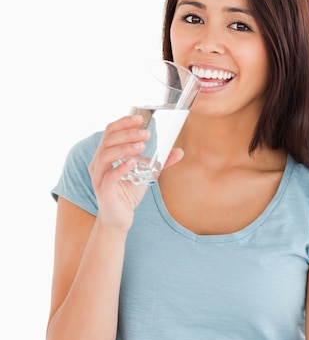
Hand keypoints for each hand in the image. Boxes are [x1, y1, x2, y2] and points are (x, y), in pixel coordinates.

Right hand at [89, 115, 182, 230]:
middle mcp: (98, 163)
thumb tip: (180, 151)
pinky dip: (121, 168)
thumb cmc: (128, 193)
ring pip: (105, 155)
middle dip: (127, 133)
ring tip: (141, 146)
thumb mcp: (146, 174)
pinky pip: (109, 176)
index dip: (123, 123)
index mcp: (106, 155)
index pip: (110, 132)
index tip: (139, 119)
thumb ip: (160, 162)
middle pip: (108, 140)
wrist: (119, 220)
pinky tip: (133, 163)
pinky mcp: (103, 191)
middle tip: (146, 133)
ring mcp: (99, 177)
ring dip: (124, 148)